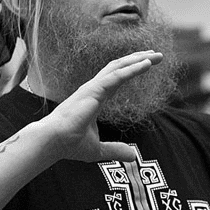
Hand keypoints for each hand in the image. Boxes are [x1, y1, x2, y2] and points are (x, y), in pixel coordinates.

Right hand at [44, 50, 162, 162]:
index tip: (148, 63)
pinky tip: (146, 64)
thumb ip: (116, 149)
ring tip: (155, 55)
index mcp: (95, 97)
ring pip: (119, 67)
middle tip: (156, 54)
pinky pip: (117, 76)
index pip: (117, 78)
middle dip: (138, 59)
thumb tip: (133, 155)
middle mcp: (94, 88)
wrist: (53, 142)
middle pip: (119, 67)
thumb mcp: (98, 150)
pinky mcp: (94, 90)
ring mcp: (93, 88)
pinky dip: (132, 69)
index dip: (132, 69)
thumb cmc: (69, 144)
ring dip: (138, 59)